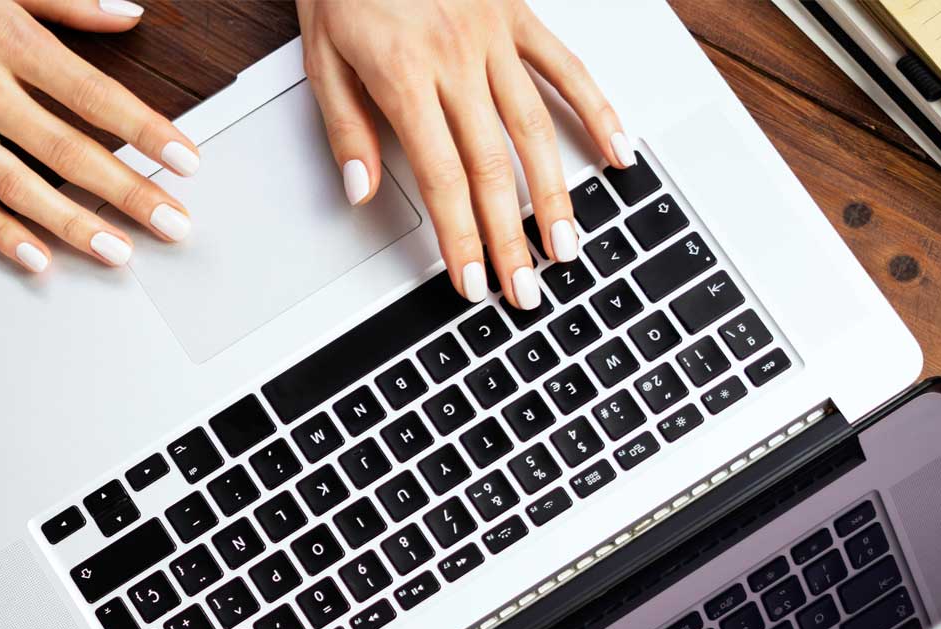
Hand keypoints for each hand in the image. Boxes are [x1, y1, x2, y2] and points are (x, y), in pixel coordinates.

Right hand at [0, 0, 198, 271]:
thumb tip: (127, 14)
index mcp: (5, 36)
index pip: (93, 94)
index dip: (145, 130)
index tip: (185, 160)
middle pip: (66, 149)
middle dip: (127, 191)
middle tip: (172, 224)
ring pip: (17, 185)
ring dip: (71, 223)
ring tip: (117, 252)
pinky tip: (35, 258)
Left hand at [297, 0, 631, 308]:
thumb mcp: (320, 55)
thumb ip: (346, 126)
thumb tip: (362, 191)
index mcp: (403, 76)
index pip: (441, 177)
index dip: (460, 237)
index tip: (472, 281)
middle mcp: (456, 59)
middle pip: (493, 166)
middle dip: (511, 236)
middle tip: (526, 288)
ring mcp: (494, 36)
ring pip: (535, 127)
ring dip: (557, 193)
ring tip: (569, 245)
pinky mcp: (519, 15)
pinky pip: (566, 67)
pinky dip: (597, 110)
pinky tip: (620, 152)